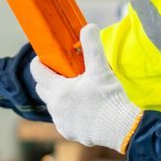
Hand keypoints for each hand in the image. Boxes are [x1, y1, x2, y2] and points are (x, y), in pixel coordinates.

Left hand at [32, 24, 143, 151]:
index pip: (37, 72)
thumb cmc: (110, 98)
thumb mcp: (101, 69)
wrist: (122, 128)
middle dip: (48, 79)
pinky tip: (81, 107)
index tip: (44, 57)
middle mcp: (55, 107)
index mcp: (59, 90)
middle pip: (41, 89)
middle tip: (62, 73)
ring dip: (58, 96)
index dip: (39, 62)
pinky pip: (62, 119)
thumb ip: (92, 46)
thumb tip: (88, 27)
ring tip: (75, 89)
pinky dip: (67, 112)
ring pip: (52, 105)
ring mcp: (61, 122)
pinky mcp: (69, 133)